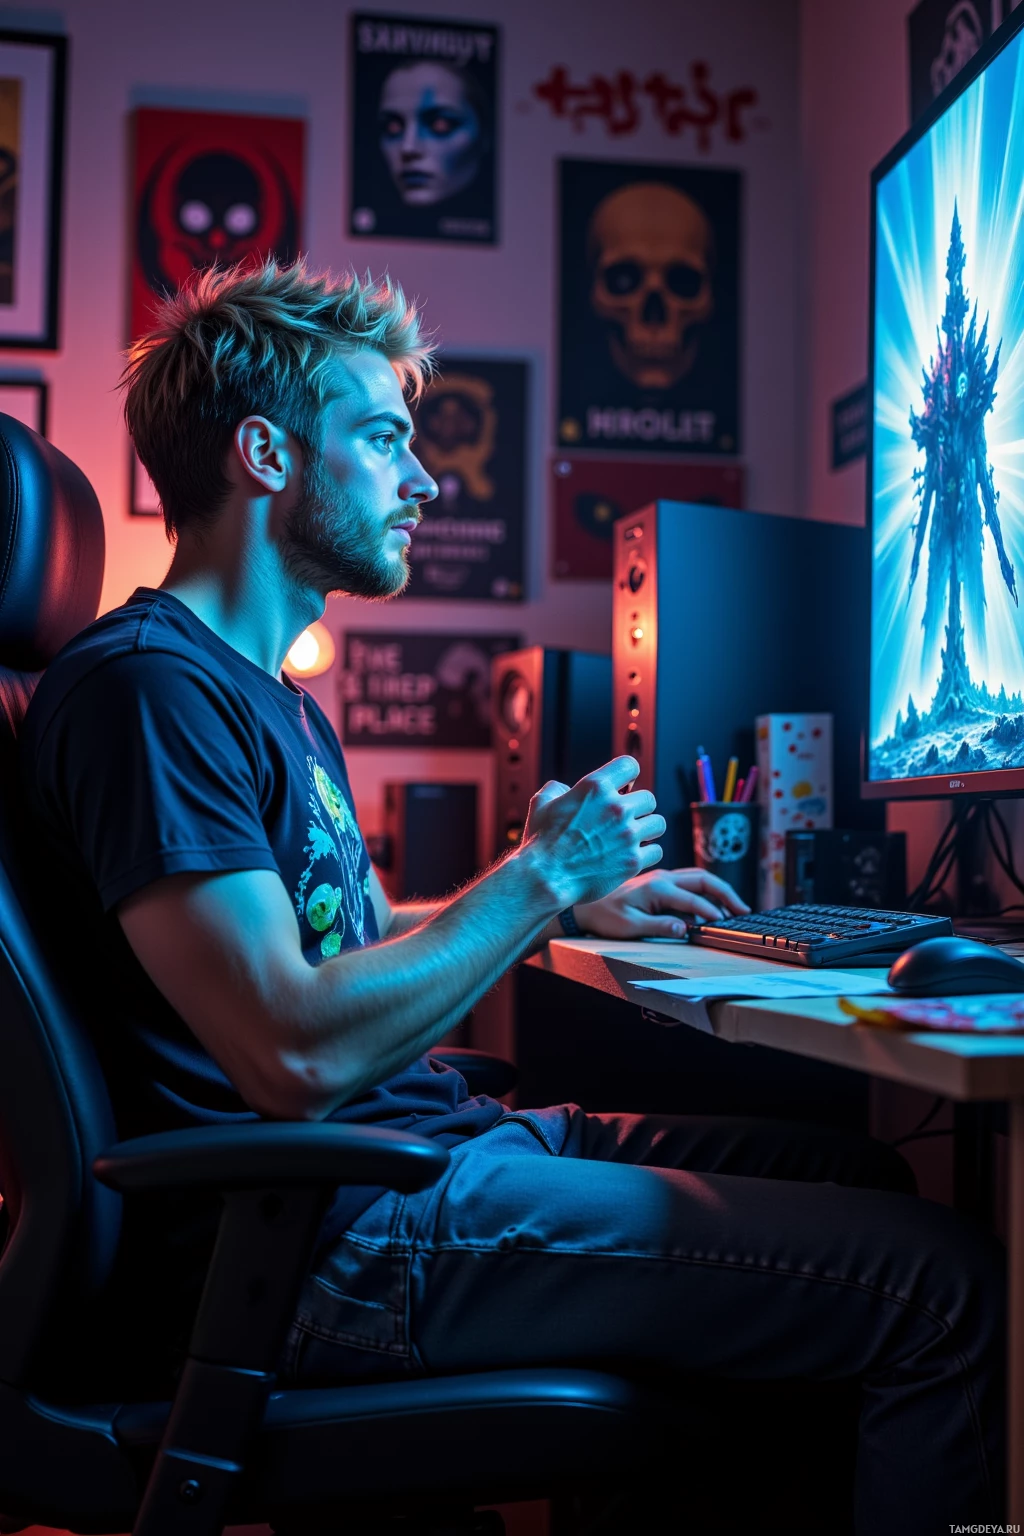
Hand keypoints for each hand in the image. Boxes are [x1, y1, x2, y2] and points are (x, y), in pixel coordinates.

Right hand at [518, 756, 665, 910]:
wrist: (545, 878)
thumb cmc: (541, 841)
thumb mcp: (541, 803)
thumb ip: (557, 788)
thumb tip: (565, 788)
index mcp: (595, 788)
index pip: (630, 766)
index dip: (628, 775)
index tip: (625, 786)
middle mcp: (616, 808)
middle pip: (649, 799)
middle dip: (638, 808)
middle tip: (625, 820)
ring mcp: (627, 835)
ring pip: (658, 824)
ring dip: (647, 829)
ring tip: (633, 837)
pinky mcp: (633, 861)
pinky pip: (656, 851)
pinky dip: (647, 854)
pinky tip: (632, 856)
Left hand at [574, 867, 749, 939]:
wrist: (586, 905)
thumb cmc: (606, 916)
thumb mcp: (631, 926)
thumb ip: (659, 926)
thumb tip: (686, 928)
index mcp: (658, 887)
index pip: (694, 898)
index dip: (711, 912)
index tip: (724, 924)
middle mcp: (663, 877)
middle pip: (704, 879)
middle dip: (727, 894)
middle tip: (744, 910)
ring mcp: (662, 877)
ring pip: (699, 878)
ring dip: (719, 891)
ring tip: (736, 907)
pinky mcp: (660, 882)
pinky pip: (689, 883)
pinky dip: (705, 892)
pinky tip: (712, 906)